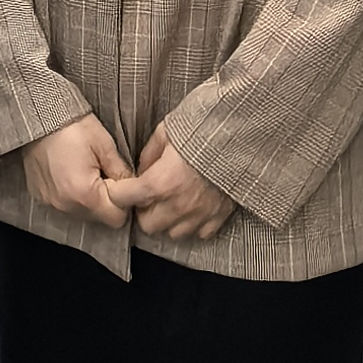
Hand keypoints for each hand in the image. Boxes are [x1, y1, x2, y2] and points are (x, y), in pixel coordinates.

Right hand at [23, 112, 132, 225]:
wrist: (38, 115)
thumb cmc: (74, 126)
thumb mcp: (105, 146)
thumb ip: (122, 174)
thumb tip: (134, 190)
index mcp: (85, 194)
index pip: (117, 218)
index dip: (125, 202)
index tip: (122, 182)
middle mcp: (66, 206)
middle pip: (98, 218)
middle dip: (107, 201)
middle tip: (104, 173)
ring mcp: (51, 203)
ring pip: (82, 213)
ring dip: (90, 199)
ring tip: (87, 171)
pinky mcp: (41, 197)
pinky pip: (65, 205)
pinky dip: (72, 195)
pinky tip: (71, 173)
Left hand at [110, 122, 233, 243]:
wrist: (242, 136)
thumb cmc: (203, 129)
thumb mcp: (166, 131)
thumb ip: (149, 154)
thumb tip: (141, 170)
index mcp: (159, 182)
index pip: (123, 199)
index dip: (119, 192)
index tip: (123, 187)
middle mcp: (176, 205)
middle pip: (147, 224)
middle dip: (145, 211)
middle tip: (151, 195)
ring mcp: (199, 215)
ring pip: (172, 233)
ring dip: (169, 220)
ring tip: (175, 201)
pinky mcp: (218, 217)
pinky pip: (199, 233)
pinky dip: (194, 223)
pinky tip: (195, 206)